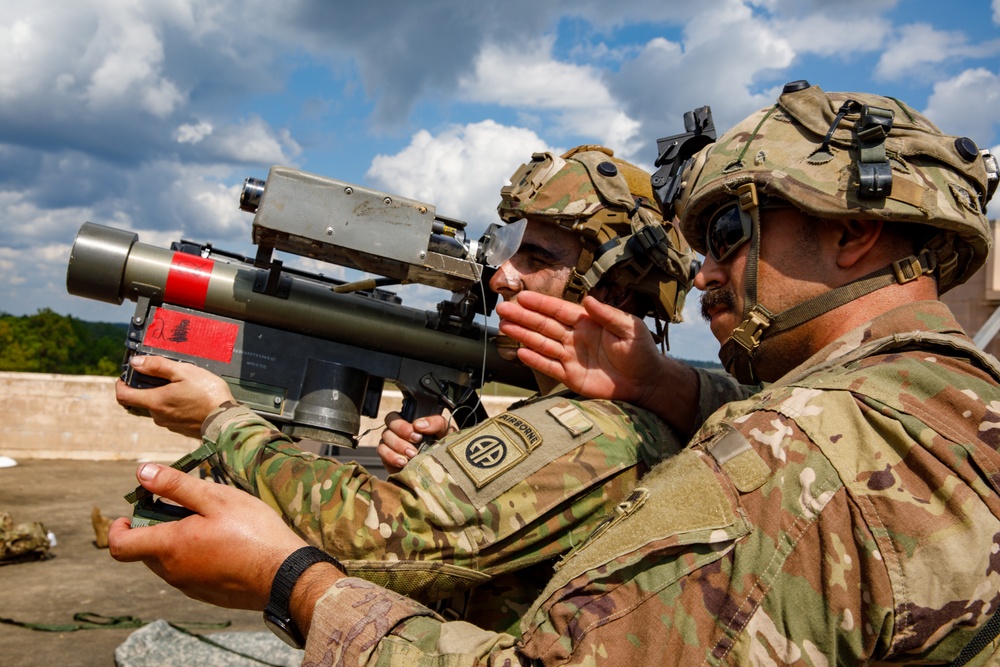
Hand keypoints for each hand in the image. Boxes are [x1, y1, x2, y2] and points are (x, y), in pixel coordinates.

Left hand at [108, 463, 309, 609]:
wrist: (285, 574)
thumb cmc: (253, 532)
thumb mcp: (216, 498)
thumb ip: (175, 486)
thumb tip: (141, 472)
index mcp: (169, 546)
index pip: (120, 545)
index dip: (118, 528)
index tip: (131, 514)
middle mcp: (172, 572)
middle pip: (145, 552)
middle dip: (155, 529)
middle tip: (186, 510)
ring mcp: (189, 587)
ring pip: (168, 563)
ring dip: (177, 544)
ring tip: (211, 526)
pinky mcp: (206, 595)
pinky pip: (188, 574)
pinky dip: (195, 558)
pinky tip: (224, 546)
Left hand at [115, 355, 234, 437]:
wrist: (226, 420)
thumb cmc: (208, 394)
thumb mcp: (184, 372)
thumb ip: (158, 366)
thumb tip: (136, 362)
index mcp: (155, 401)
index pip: (123, 396)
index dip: (121, 384)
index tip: (126, 376)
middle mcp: (158, 416)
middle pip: (142, 400)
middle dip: (148, 387)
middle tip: (164, 376)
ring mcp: (169, 424)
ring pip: (158, 408)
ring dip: (164, 396)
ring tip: (182, 386)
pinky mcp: (181, 428)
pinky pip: (171, 415)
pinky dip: (175, 405)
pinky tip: (191, 398)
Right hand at [376, 412, 451, 472]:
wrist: (443, 463)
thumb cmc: (442, 442)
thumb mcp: (443, 429)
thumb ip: (435, 422)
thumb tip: (418, 425)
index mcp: (406, 422)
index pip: (393, 418)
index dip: (401, 426)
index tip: (417, 435)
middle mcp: (395, 433)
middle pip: (387, 431)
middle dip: (400, 440)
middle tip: (414, 449)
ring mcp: (390, 446)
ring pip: (383, 444)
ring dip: (396, 450)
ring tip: (412, 457)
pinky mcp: (388, 460)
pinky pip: (383, 456)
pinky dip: (392, 459)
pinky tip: (404, 463)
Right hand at [496, 292, 661, 403]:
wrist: (647, 383)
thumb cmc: (642, 353)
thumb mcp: (630, 328)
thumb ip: (608, 314)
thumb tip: (588, 300)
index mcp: (588, 323)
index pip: (559, 310)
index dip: (540, 304)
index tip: (522, 297)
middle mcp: (576, 338)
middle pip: (544, 325)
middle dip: (523, 316)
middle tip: (502, 309)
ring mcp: (571, 357)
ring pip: (542, 343)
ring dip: (523, 335)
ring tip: (504, 327)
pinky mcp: (571, 376)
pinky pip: (548, 366)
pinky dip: (534, 360)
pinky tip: (520, 352)